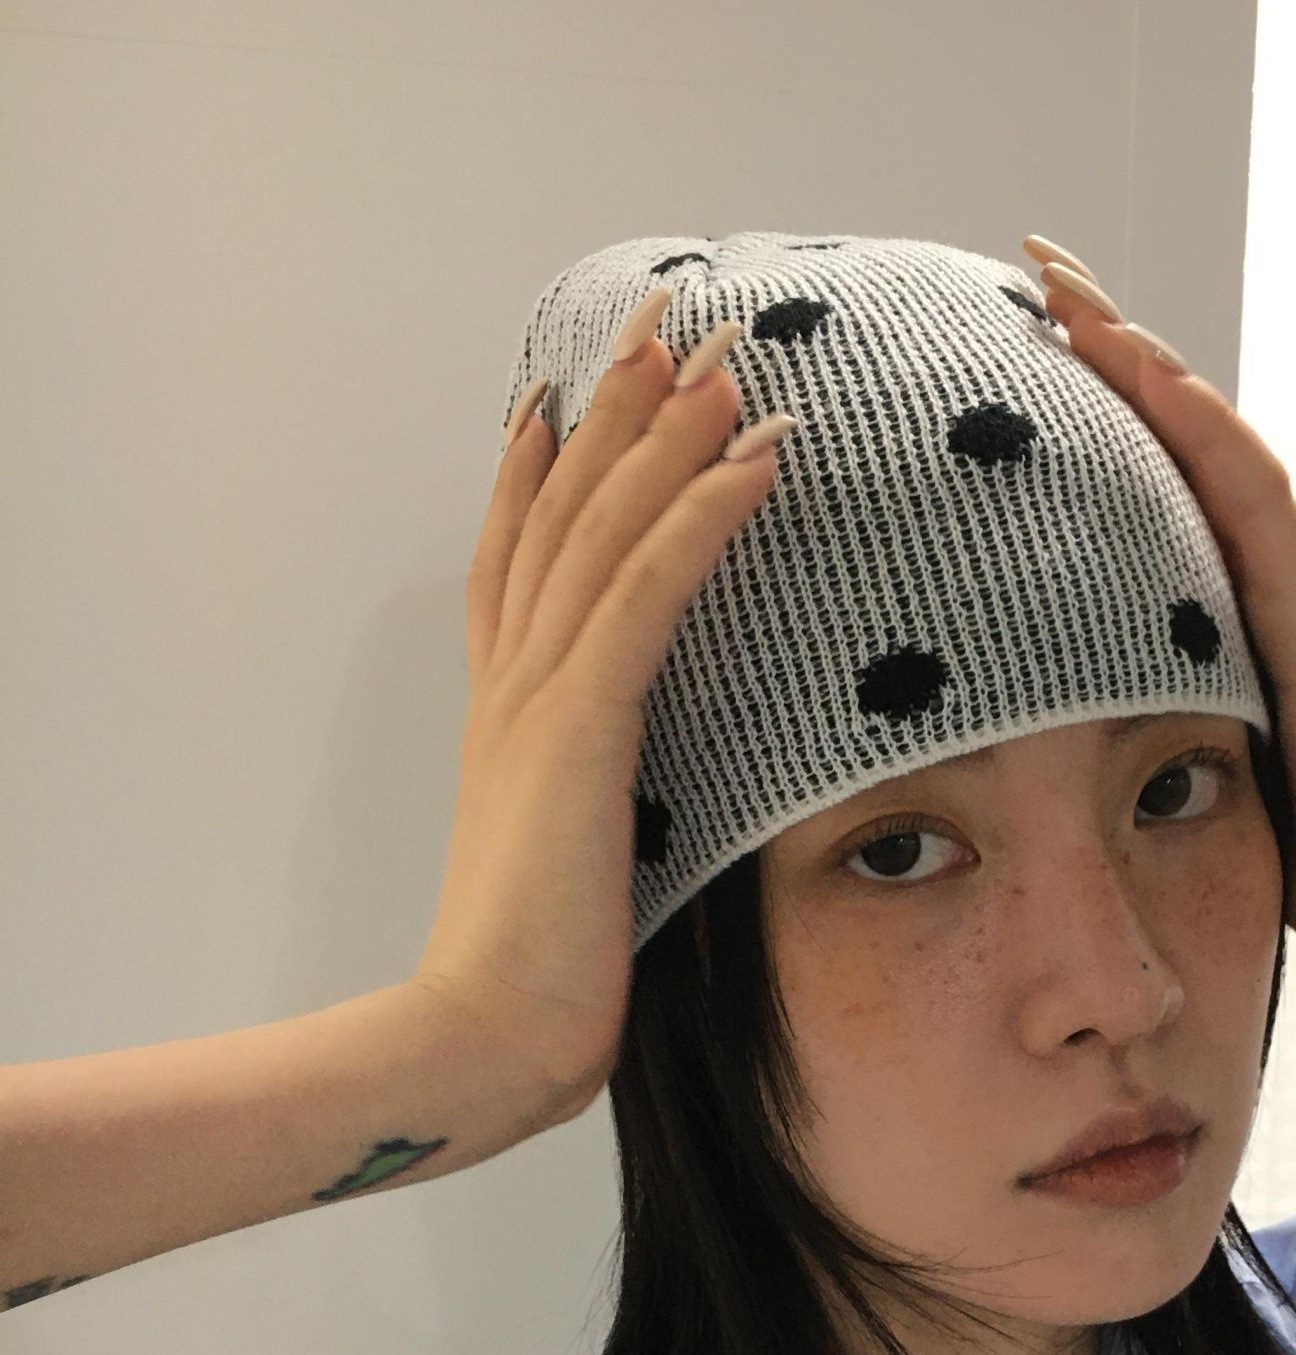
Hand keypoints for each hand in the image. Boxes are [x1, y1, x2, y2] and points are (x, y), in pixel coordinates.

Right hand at [414, 320, 790, 1119]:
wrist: (480, 1040)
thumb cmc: (535, 982)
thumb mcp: (575, 867)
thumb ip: (596, 809)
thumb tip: (636, 808)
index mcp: (508, 712)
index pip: (523, 557)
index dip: (546, 463)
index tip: (575, 387)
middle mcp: (513, 684)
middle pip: (563, 509)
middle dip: (618, 405)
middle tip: (669, 314)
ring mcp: (539, 699)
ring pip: (604, 528)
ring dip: (668, 431)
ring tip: (724, 350)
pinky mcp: (577, 731)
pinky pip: (648, 593)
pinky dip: (702, 514)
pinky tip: (755, 455)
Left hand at [1026, 240, 1295, 947]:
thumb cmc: (1290, 825)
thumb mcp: (1180, 740)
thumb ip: (1129, 697)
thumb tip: (1020, 697)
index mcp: (1217, 587)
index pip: (1147, 462)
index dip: (1091, 388)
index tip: (1017, 322)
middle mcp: (1254, 561)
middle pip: (1175, 422)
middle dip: (1105, 336)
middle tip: (1036, 258)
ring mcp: (1286, 574)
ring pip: (1208, 435)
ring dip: (1143, 356)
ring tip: (1073, 291)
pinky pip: (1251, 495)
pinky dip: (1200, 428)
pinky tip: (1150, 373)